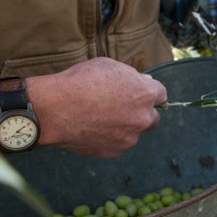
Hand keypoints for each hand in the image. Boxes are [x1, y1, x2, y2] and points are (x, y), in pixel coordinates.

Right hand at [26, 57, 167, 157]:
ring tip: (100, 118)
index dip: (150, 93)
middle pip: (153, 117)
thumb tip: (144, 81)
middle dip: (143, 113)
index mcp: (145, 94)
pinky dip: (110, 138)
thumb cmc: (80, 81)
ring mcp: (130, 137)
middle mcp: (143, 117)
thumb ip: (132, 76)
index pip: (161, 94)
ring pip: (134, 132)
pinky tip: (93, 129)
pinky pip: (118, 144)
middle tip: (124, 109)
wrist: (55, 108)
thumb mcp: (109, 66)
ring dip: (125, 127)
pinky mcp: (116, 151)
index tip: (141, 94)